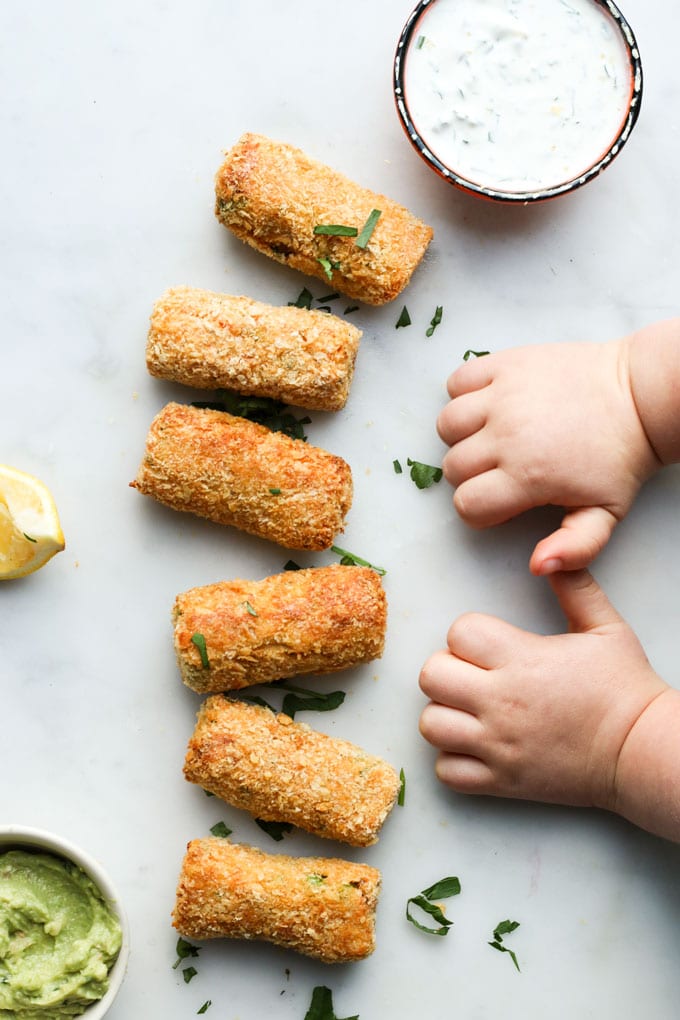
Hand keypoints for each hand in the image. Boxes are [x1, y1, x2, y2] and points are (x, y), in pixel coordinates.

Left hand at [419, 571, 666, 810]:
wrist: (642, 751)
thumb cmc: (625, 689)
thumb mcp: (605, 628)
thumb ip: (574, 587)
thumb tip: (549, 556)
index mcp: (522, 660)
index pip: (459, 632)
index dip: (468, 634)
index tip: (487, 645)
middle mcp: (502, 702)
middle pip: (431, 676)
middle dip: (446, 670)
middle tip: (472, 675)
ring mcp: (498, 745)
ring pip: (431, 725)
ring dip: (444, 715)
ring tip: (470, 711)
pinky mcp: (502, 782)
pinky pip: (448, 772)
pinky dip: (454, 760)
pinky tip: (476, 746)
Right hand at [437, 340, 659, 572]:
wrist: (638, 395)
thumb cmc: (620, 457)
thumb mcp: (606, 514)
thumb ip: (574, 548)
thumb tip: (538, 567)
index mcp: (527, 475)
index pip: (466, 504)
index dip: (479, 509)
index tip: (501, 499)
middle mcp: (507, 434)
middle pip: (452, 466)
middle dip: (471, 475)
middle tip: (500, 468)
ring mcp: (504, 395)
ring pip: (447, 424)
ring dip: (461, 435)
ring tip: (490, 436)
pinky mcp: (507, 364)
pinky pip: (458, 380)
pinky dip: (463, 393)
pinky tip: (488, 404)